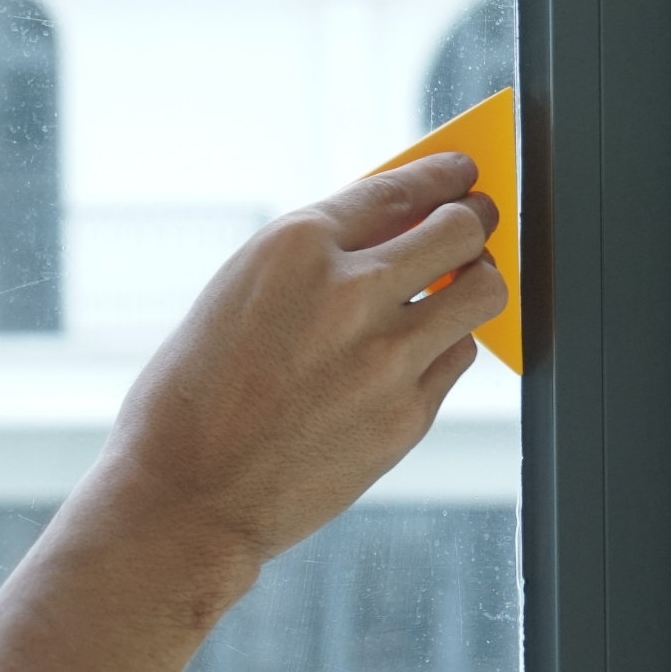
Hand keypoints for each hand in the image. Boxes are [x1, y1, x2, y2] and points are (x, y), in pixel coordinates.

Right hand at [100, 152, 507, 603]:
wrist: (187, 499)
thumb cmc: (192, 398)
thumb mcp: (237, 296)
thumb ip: (311, 261)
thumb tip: (383, 235)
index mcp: (295, 248)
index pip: (400, 188)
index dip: (443, 174)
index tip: (462, 172)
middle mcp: (351, 292)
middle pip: (460, 229)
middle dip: (475, 218)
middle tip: (477, 221)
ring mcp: (388, 356)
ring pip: (482, 291)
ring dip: (477, 280)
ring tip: (460, 287)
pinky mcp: (409, 415)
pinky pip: (458, 357)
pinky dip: (447, 345)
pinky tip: (423, 350)